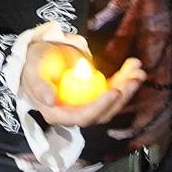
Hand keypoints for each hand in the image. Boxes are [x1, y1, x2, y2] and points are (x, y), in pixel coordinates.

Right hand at [20, 39, 144, 126]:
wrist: (39, 55)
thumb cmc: (33, 64)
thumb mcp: (32, 72)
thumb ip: (39, 87)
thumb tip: (51, 101)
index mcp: (58, 113)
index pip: (83, 116)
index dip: (100, 106)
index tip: (115, 91)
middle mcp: (75, 112)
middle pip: (103, 111)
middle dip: (122, 96)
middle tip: (135, 77)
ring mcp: (87, 102)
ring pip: (112, 101)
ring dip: (127, 86)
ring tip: (138, 70)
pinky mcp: (95, 91)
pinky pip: (113, 87)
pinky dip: (124, 78)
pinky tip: (134, 66)